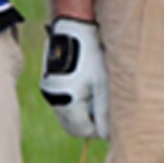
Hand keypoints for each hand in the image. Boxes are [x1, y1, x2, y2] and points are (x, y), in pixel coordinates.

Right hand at [40, 18, 108, 139]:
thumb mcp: (102, 84)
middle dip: (91, 122)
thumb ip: (105, 112)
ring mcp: (49, 90)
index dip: (101, 128)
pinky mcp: (50, 82)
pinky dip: (76, 101)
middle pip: (73, 126)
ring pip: (68, 115)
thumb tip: (107, 135)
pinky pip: (63, 102)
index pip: (84, 130)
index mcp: (66, 101)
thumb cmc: (91, 54)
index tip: (114, 118)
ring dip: (84, 112)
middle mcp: (53, 99)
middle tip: (107, 107)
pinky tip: (89, 85)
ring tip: (98, 93)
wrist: (73, 27)